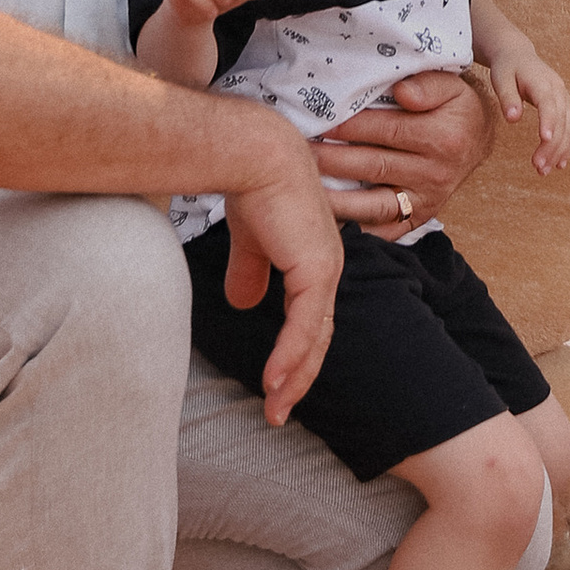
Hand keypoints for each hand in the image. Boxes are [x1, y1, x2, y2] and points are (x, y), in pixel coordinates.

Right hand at [216, 141, 343, 425]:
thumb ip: (250, 272)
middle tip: (278, 412)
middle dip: (297, 379)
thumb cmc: (254, 189)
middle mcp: (327, 270)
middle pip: (317, 340)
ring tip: (275, 409)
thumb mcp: (250, 242)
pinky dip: (289, 358)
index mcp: (315, 263)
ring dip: (293, 379)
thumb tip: (242, 303)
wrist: (257, 157)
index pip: (310, 322)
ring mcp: (324, 271)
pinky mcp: (314, 271)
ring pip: (313, 341)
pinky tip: (274, 382)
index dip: (295, 356)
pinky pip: (303, 327)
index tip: (276, 386)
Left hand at [314, 62, 492, 231]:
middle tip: (297, 154)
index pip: (386, 130)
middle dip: (332, 160)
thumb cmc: (456, 106)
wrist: (478, 138)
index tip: (319, 120)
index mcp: (443, 137)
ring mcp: (426, 200)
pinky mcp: (420, 218)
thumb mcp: (451, 84)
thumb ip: (428, 84)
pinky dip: (358, 230)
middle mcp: (435, 173)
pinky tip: (328, 225)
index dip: (350, 126)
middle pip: (374, 166)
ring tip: (302, 189)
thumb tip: (402, 92)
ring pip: (374, 205)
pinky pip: (385, 230)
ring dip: (336, 200)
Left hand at [485, 36, 569, 174]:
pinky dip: (568, 146)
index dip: (549, 121)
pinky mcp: (565, 106)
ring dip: (560, 150)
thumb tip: (513, 119)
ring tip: (545, 171)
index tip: (545, 139)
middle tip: (538, 168)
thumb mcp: (500, 79)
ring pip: (569, 127)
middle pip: (561, 120)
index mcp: (542, 82)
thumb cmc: (507, 68)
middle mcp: (558, 90)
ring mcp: (565, 98)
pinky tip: (560, 164)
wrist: (518, 55)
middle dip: (552, 146)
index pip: (549, 103)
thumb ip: (507, 98)